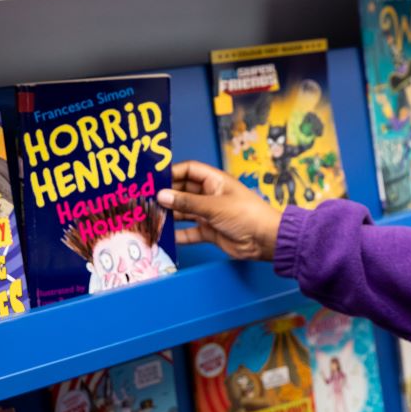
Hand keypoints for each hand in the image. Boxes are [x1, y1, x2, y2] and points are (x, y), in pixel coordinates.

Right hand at [157, 161, 281, 261]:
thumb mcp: (214, 206)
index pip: (189, 170)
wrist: (264, 240)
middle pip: (183, 191)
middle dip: (166, 195)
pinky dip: (177, 234)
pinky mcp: (209, 231)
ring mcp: (209, 214)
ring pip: (184, 212)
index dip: (172, 172)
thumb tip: (162, 195)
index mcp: (215, 181)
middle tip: (145, 200)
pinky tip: (163, 236)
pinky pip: (189, 231)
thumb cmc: (246, 215)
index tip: (153, 179)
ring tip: (149, 217)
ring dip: (169, 215)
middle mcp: (210, 195)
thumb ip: (187, 202)